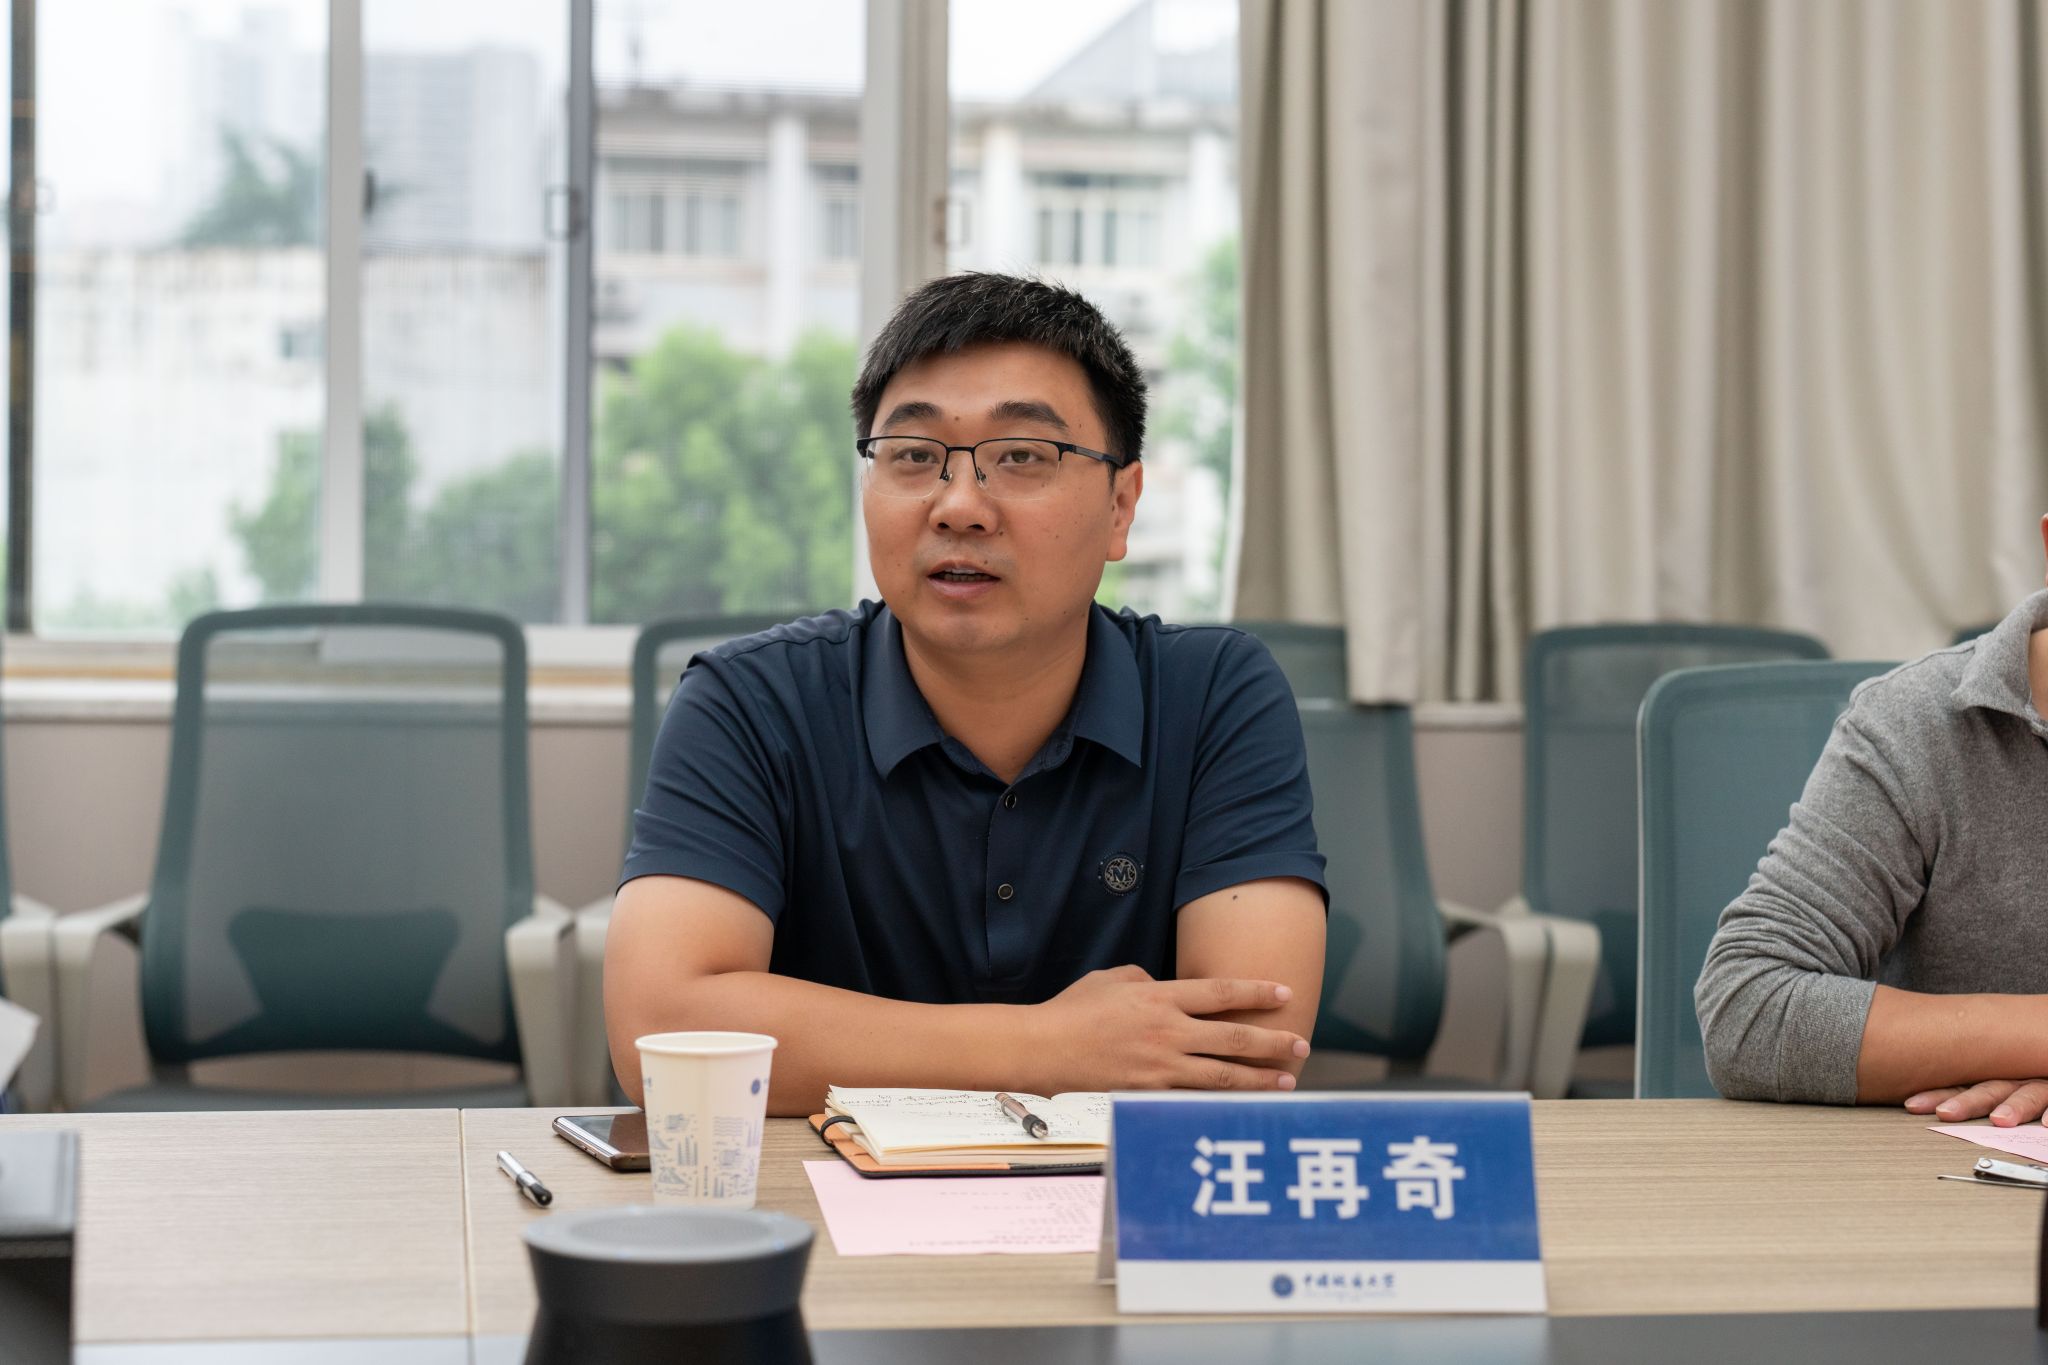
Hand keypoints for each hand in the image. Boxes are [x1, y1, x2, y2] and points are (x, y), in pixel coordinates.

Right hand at [1030, 964, 1309, 1092]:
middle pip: (1232, 1036)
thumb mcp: (1114, 979)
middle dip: (1272, 1041)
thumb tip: (1165, 989)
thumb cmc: (1076, 1008)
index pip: (1221, 992)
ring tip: (1287, 1080)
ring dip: (1259, 1078)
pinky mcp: (1150, 1091)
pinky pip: (1193, 1096)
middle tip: (1301, 1043)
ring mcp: (1160, 1065)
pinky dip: (1221, 1101)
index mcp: (1160, 997)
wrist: (1045, 1048)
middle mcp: (1167, 1031)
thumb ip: (1147, 981)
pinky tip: (1241, 1104)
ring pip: (1222, 1075)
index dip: (1257, 991)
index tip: (1286, 992)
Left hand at [1904, 1080, 2047, 1125]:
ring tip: (1999, 1119)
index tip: (1913, 1105)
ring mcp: (2042, 1082)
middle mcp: (2017, 1077)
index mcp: (1995, 1076)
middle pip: (1990, 1088)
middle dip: (1967, 1101)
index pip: (1963, 1084)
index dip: (1938, 1094)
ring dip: (2013, 1107)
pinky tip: (2046, 1124)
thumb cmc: (2025, 1071)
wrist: (2046, 1054)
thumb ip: (1972, 1091)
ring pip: (2027, 1093)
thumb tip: (1929, 1105)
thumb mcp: (1998, 1077)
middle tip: (1945, 1113)